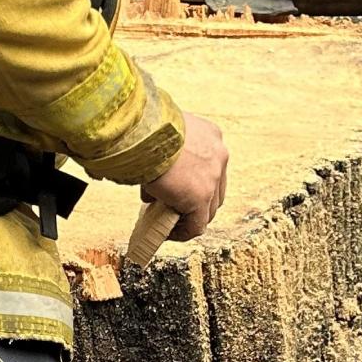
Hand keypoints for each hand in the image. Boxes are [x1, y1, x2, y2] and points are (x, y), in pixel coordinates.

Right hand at [140, 111, 228, 241]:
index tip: (177, 190)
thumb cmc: (144, 128)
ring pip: (209, 209)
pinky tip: (168, 233)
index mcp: (210, 136)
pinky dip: (184, 232)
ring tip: (170, 221)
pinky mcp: (201, 197)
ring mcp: (213, 177)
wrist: (144, 131)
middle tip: (175, 208)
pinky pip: (197, 225)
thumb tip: (153, 189)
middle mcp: (218, 155)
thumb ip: (163, 160)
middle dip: (196, 202)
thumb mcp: (160, 138)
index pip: (209, 167)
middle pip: (215, 189)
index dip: (194, 183)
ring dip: (190, 217)